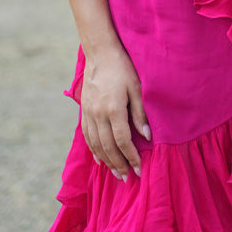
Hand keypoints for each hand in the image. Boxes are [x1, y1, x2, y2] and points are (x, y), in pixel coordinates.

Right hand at [79, 44, 150, 180]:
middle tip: (127, 178)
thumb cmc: (123, 68)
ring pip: (96, 144)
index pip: (122, 140)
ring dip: (106, 161)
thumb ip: (140, 113)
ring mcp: (88, 113)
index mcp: (113, 109)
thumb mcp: (137, 88)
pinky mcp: (84, 111)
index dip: (131, 156)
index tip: (139, 168)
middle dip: (118, 164)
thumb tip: (147, 136)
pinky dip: (93, 150)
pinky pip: (87, 136)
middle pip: (108, 146)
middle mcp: (98, 114)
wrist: (100, 53)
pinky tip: (100, 159)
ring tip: (115, 173)